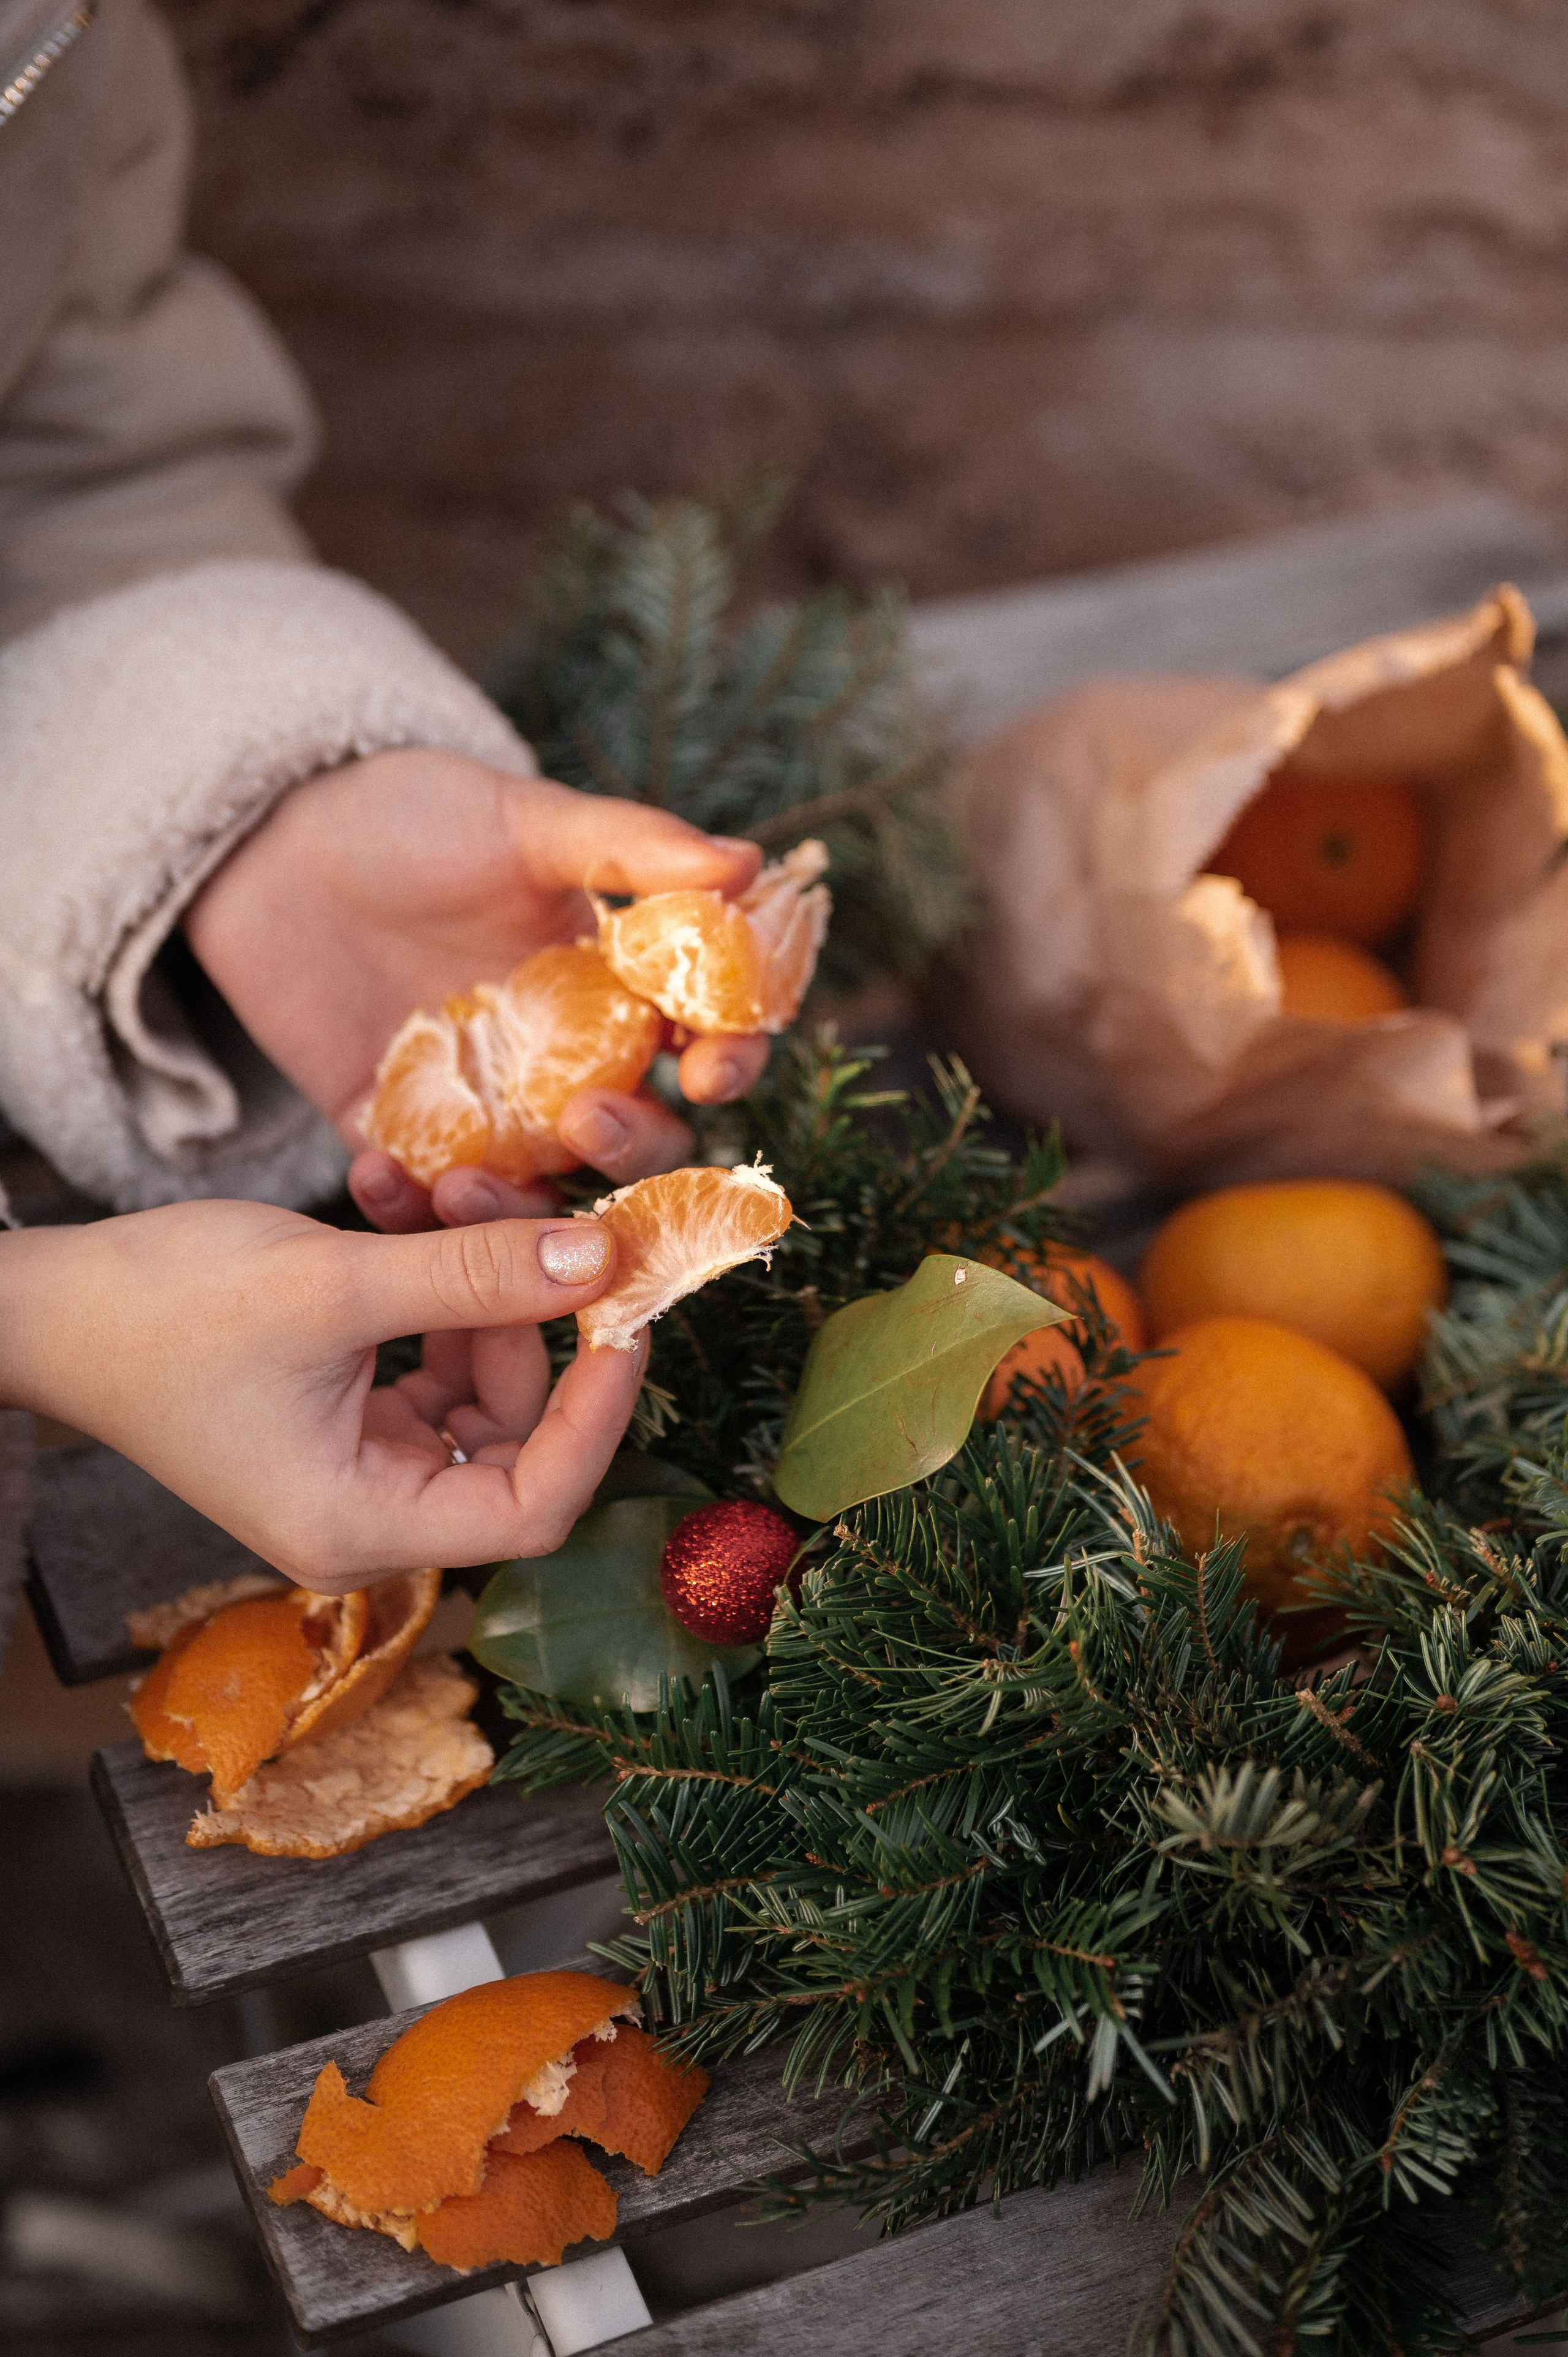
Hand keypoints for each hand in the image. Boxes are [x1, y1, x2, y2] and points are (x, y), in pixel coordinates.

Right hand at [0, 1204, 644, 1587]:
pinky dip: (428, 1278)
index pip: (535, 1505)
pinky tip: (394, 1199)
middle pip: (514, 1428)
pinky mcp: (348, 1411)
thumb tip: (601, 1260)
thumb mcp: (333, 1284)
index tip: (625, 1314)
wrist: (50, 1302)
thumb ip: (475, 1277)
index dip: (597, 1414)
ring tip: (435, 1184)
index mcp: (362, 1525)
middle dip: (519, 1308)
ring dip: (473, 1275)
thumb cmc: (161, 1310)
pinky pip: (429, 1348)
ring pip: (477, 1375)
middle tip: (513, 1203)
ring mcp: (360, 1461)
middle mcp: (370, 1513)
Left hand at [185, 751, 771, 1230]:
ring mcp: (489, 1109)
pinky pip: (420, 1200)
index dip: (725, 1062)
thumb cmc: (418, 816)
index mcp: (621, 988)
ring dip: (518, 1208)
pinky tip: (379, 1175)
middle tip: (587, 1117)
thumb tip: (748, 864)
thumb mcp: (525, 819)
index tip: (708, 1068)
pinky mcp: (401, 1136)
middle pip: (638, 1138)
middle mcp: (569, 1063)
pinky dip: (406, 1207)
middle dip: (631, 1145)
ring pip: (538, 1193)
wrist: (277, 839)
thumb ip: (632, 847)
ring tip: (471, 1184)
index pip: (705, 1042)